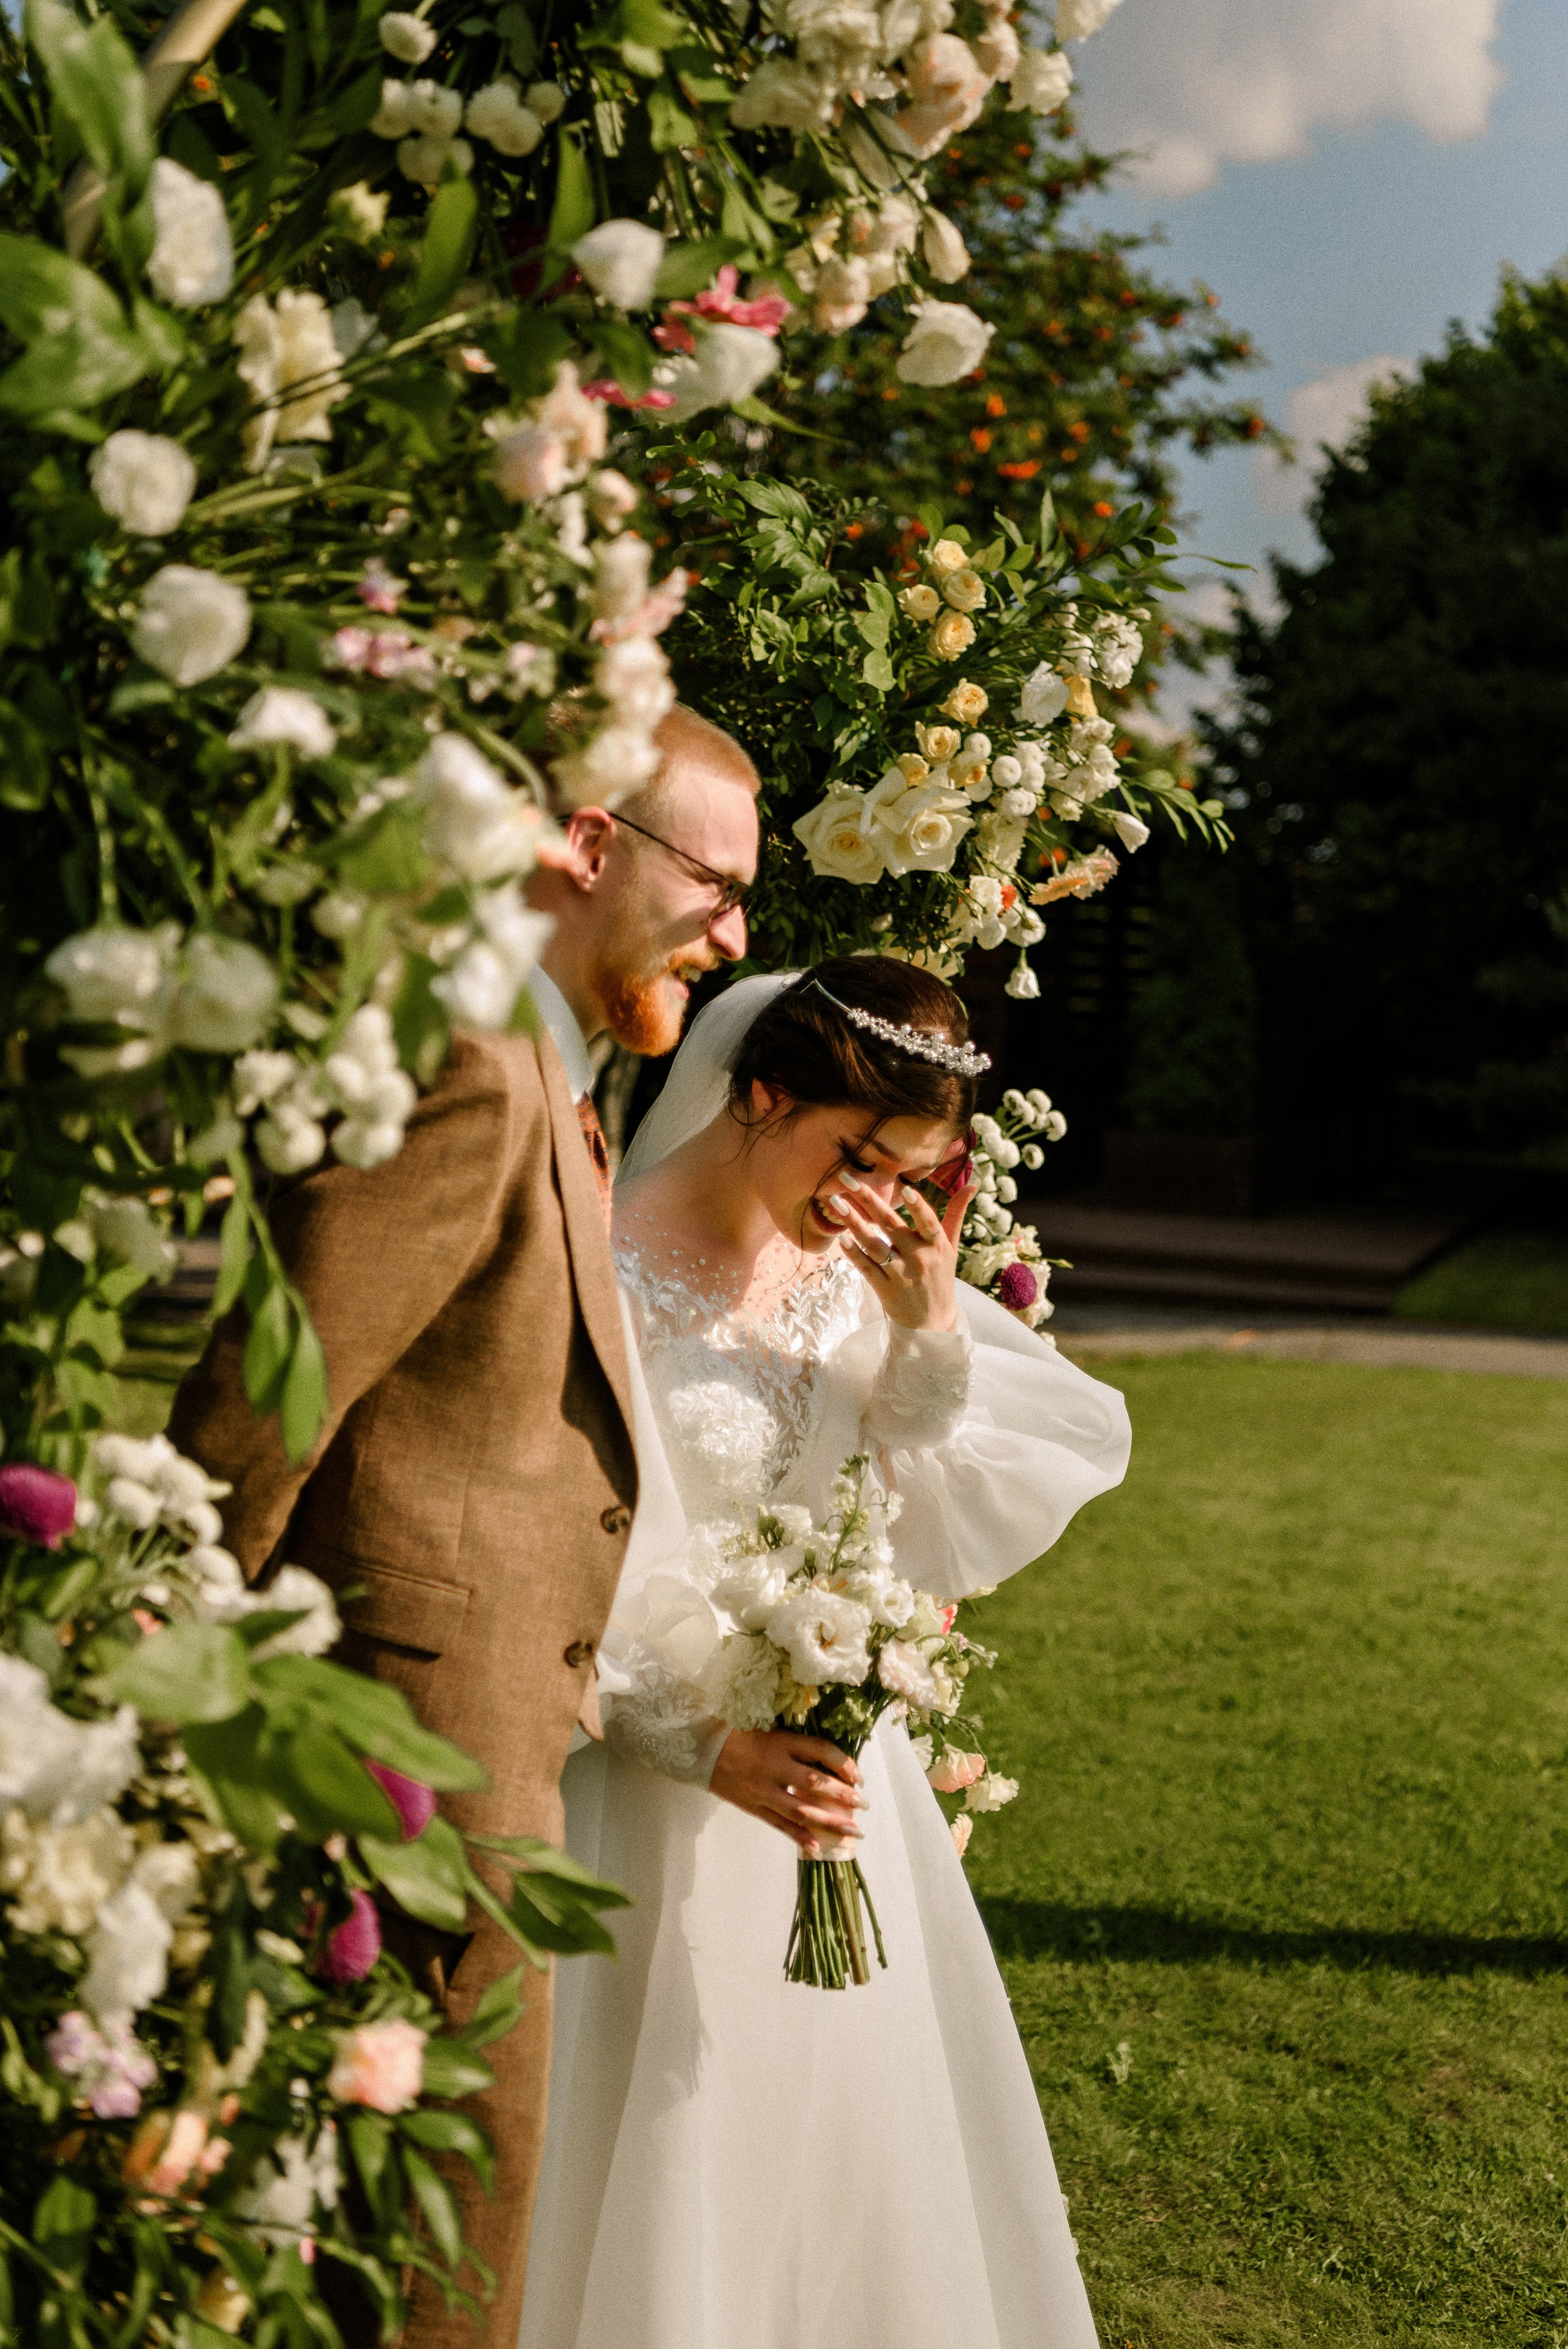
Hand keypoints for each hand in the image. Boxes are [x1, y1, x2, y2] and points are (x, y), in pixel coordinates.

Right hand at [710, 1728, 866, 1857]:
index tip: (858, 1775)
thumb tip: (827, 1758)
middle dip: (843, 1796)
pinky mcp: (752, 1806)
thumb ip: (795, 1743)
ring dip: (829, 1822)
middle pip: (815, 1784)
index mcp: (780, 1742)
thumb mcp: (768, 1728)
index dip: (843, 1763)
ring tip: (852, 1832)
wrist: (700, 1749)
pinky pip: (778, 1824)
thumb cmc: (737, 1732)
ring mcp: (763, 1790)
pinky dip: (798, 1836)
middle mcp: (774, 1767)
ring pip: (801, 1810)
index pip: (820, 1750)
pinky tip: (816, 1847)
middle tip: (863, 1806)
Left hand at [828, 1175, 978, 1331]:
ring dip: (853, 1222)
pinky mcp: (884, 1289)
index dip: (919, 1207)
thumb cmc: (940, 1277)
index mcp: (937, 1245)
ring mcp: (901, 1274)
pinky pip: (866, 1268)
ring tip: (835, 1202)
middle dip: (868, 1200)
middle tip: (847, 1179)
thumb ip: (956, 1215)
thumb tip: (971, 1185)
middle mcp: (919, 1258)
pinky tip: (841, 1238)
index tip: (906, 1190)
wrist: (931, 1323)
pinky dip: (853, 1253)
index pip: (929, 1222)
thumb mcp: (951, 1247)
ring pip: (873, 1244)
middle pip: (891, 1225)